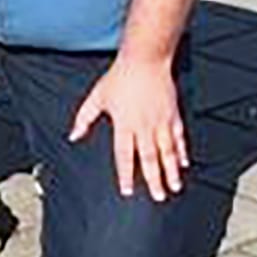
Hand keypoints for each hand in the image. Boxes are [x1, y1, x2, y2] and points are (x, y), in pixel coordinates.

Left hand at [69, 51, 188, 201]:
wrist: (145, 59)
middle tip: (159, 197)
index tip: (128, 191)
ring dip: (171, 171)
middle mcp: (144, 126)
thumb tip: (73, 136)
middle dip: (154, 180)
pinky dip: (182, 152)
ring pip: (168, 152)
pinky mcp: (173, 114)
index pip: (124, 155)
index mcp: (124, 125)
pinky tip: (184, 164)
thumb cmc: (119, 77)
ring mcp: (161, 122)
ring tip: (175, 187)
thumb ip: (85, 118)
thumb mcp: (97, 97)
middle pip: (150, 159)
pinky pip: (178, 138)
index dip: (125, 174)